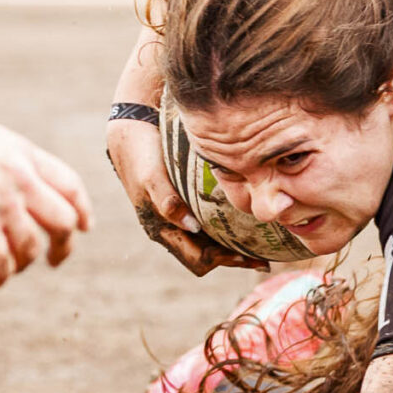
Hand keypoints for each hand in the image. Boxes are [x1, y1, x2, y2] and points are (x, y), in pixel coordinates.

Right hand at [0, 104, 92, 286]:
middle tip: (54, 261)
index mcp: (25, 155)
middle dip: (63, 246)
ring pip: (32, 248)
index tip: (84, 227)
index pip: (71, 185)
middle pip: (64, 222)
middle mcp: (22, 179)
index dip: (83, 210)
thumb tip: (2, 182)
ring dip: (20, 266)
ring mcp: (3, 202)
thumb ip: (3, 161)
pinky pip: (0, 263)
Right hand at [109, 116, 264, 275]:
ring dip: (231, 248)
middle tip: (262, 259)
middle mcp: (169, 229)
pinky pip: (207, 226)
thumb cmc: (141, 153)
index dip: (224, 261)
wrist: (131, 131)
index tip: (249, 256)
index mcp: (161, 229)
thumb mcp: (152, 177)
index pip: (197, 260)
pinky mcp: (182, 204)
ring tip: (259, 247)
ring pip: (207, 245)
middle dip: (233, 259)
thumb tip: (192, 227)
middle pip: (205, 259)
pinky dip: (226, 230)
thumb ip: (168, 202)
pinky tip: (243, 222)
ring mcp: (176, 218)